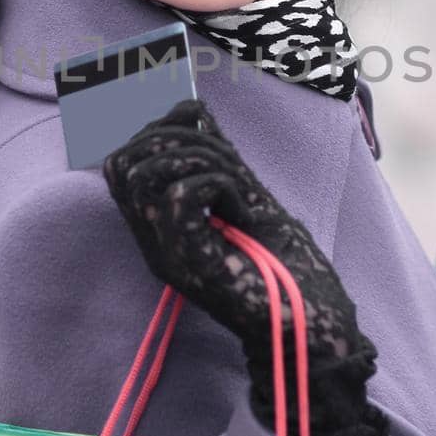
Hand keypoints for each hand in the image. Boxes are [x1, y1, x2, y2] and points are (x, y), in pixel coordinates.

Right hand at [102, 99, 394, 435]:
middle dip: (172, 137)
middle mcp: (155, 243)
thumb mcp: (245, 197)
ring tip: (236, 185)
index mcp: (160, 228)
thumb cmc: (287, 265)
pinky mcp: (193, 266)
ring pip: (148, 174)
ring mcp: (170, 257)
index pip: (119, 164)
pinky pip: (181, 197)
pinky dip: (220, 184)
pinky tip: (242, 209)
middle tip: (221, 158)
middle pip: (124, 163)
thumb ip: (215, 161)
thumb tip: (193, 111)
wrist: (317, 323)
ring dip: (201, 159)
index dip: (152, 128)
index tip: (195, 123)